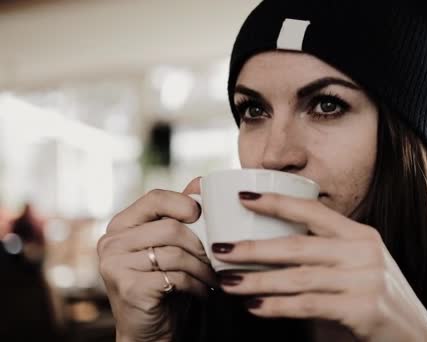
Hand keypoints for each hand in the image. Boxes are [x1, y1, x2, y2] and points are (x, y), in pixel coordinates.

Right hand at [97, 178, 217, 341]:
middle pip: (171, 228)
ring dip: (202, 268)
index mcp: (121, 225)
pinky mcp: (128, 287)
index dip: (183, 203)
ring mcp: (115, 265)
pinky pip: (175, 276)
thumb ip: (181, 214)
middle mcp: (111, 242)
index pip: (154, 198)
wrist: (150, 330)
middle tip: (215, 258)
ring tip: (212, 277)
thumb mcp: (172, 246)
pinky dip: (196, 285)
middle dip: (201, 244)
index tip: (201, 216)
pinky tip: (202, 291)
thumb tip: (202, 180)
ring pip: (175, 253)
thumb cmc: (164, 282)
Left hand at [213, 192, 426, 341]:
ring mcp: (365, 279)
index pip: (314, 209)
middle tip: (219, 249)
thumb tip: (272, 247)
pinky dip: (277, 306)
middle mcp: (364, 251)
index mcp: (361, 234)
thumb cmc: (376, 298)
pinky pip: (309, 305)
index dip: (277, 202)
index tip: (244, 197)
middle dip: (253, 248)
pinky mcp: (363, 309)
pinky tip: (255, 308)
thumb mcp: (359, 265)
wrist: (414, 337)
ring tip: (227, 282)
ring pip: (298, 277)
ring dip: (257, 281)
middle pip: (298, 245)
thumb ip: (327, 253)